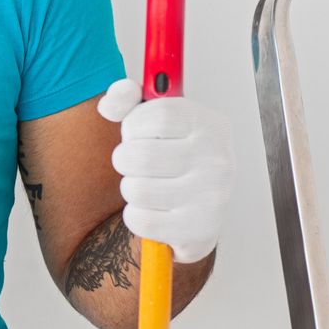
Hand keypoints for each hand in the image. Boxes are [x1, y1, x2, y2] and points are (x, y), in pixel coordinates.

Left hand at [96, 78, 232, 264]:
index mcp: (209, 125)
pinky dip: (135, 216)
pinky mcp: (200, 228)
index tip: (136, 132)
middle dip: (125, 159)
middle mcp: (218, 159)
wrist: (201, 212)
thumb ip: (128, 100)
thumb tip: (110, 104)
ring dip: (130, 189)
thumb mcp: (155, 120)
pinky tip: (152, 209)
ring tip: (147, 185)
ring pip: (137, 190)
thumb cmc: (174, 157)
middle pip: (141, 156)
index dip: (134, 125)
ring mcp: (212, 195)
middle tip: (136, 163)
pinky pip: (141, 221)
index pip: (158, 115)